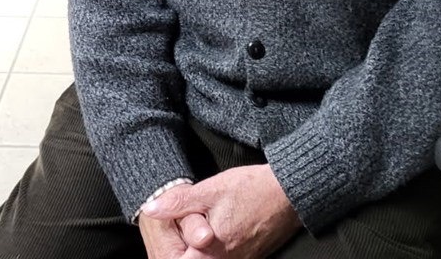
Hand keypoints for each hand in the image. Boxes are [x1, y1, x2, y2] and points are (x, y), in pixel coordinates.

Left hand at [142, 165, 301, 258]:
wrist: (290, 192)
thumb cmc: (251, 189)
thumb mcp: (210, 189)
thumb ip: (179, 202)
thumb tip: (150, 209)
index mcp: (212, 251)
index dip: (168, 253)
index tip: (165, 240)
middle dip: (181, 252)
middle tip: (176, 234)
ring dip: (196, 252)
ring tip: (194, 232)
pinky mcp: (249, 258)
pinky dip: (212, 252)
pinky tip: (212, 234)